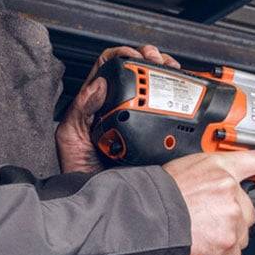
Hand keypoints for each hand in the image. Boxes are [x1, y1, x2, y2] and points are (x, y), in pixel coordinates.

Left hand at [55, 43, 180, 174]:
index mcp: (96, 103)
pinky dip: (179, 98)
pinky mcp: (154, 134)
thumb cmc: (80, 170)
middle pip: (137, 72)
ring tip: (174, 71)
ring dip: (167, 73)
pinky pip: (168, 111)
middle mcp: (118, 108)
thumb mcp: (70, 136)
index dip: (123, 55)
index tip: (136, 56)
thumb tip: (99, 84)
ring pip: (156, 86)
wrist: (100, 199)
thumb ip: (80, 109)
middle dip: (152, 59)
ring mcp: (138, 120)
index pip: (109, 67)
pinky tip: (184, 94)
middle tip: (159, 62)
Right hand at [163, 149, 254, 254]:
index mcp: (220, 167)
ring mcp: (232, 215)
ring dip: (226, 239)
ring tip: (201, 235)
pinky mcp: (229, 240)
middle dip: (233, 220)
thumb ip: (207, 178)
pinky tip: (206, 251)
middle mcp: (230, 188)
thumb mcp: (184, 171)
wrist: (148, 215)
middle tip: (209, 222)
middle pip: (248, 211)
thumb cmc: (158, 195)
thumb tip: (211, 187)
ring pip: (240, 235)